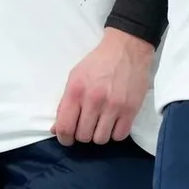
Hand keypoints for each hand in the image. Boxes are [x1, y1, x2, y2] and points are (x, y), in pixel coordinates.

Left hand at [54, 29, 153, 145]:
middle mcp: (94, 100)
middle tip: (86, 126)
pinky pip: (120, 136)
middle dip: (82, 135)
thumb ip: (65, 104)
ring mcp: (114, 106)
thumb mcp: (74, 77)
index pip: (65, 127)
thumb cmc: (97, 63)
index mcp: (75, 91)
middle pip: (83, 136)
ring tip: (100, 124)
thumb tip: (57, 129)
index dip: (64, 138)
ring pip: (101, 139)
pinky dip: (115, 133)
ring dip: (99, 134)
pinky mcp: (131, 109)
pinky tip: (113, 122)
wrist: (126, 49)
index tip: (67, 139)